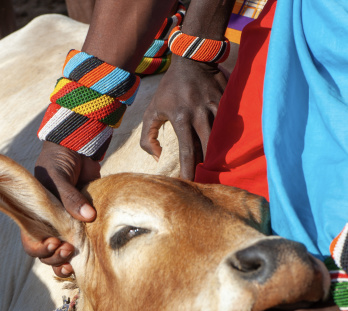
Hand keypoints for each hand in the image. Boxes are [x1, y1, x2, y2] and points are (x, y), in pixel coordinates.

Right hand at [21, 142, 99, 276]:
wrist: (77, 148)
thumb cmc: (59, 159)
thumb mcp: (59, 175)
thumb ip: (70, 197)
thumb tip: (89, 217)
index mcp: (34, 215)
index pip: (30, 241)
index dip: (39, 249)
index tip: (53, 244)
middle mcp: (48, 225)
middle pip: (46, 254)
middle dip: (55, 258)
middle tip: (69, 249)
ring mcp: (65, 227)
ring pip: (62, 256)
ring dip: (66, 263)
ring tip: (74, 264)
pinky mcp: (82, 226)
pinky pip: (81, 246)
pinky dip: (82, 256)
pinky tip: (88, 262)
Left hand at [140, 56, 226, 179]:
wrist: (193, 58)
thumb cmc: (169, 89)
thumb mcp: (152, 110)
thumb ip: (147, 136)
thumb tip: (157, 158)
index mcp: (181, 118)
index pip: (187, 152)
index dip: (189, 170)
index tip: (189, 184)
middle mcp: (200, 115)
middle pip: (208, 149)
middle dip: (208, 168)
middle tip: (206, 183)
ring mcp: (217, 108)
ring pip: (222, 139)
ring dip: (220, 156)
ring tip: (218, 171)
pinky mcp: (228, 103)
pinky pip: (230, 126)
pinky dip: (229, 140)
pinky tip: (229, 151)